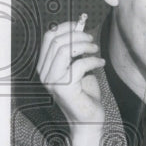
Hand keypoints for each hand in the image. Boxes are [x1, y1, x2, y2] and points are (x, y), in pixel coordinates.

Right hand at [36, 16, 105, 145]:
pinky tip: (101, 63)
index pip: (48, 38)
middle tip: (92, 39)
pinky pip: (78, 65)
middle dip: (77, 35)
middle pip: (56, 41)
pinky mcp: (64, 88)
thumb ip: (76, 53)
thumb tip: (82, 31)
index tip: (81, 25)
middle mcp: (44, 73)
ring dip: (84, 46)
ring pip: (64, 50)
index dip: (65, 27)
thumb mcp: (79, 69)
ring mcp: (52, 81)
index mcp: (45, 66)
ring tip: (96, 50)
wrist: (88, 121)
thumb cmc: (85, 94)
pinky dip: (93, 60)